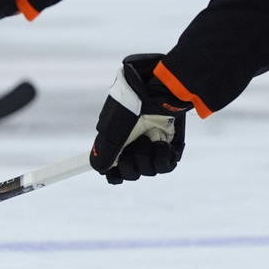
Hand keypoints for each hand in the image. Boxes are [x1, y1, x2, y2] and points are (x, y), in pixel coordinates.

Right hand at [90, 54, 190, 183]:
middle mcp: (132, 146)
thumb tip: (99, 169)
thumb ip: (103, 152)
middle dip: (132, 164)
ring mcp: (150, 147)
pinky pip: (166, 166)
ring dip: (148, 157)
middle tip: (134, 146)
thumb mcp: (111, 130)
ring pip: (148, 171)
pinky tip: (161, 144)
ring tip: (149, 138)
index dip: (114, 174)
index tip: (115, 175)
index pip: (112, 168)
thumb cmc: (131, 107)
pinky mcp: (168, 147)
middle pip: (130, 173)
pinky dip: (163, 157)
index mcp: (115, 142)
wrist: (158, 93)